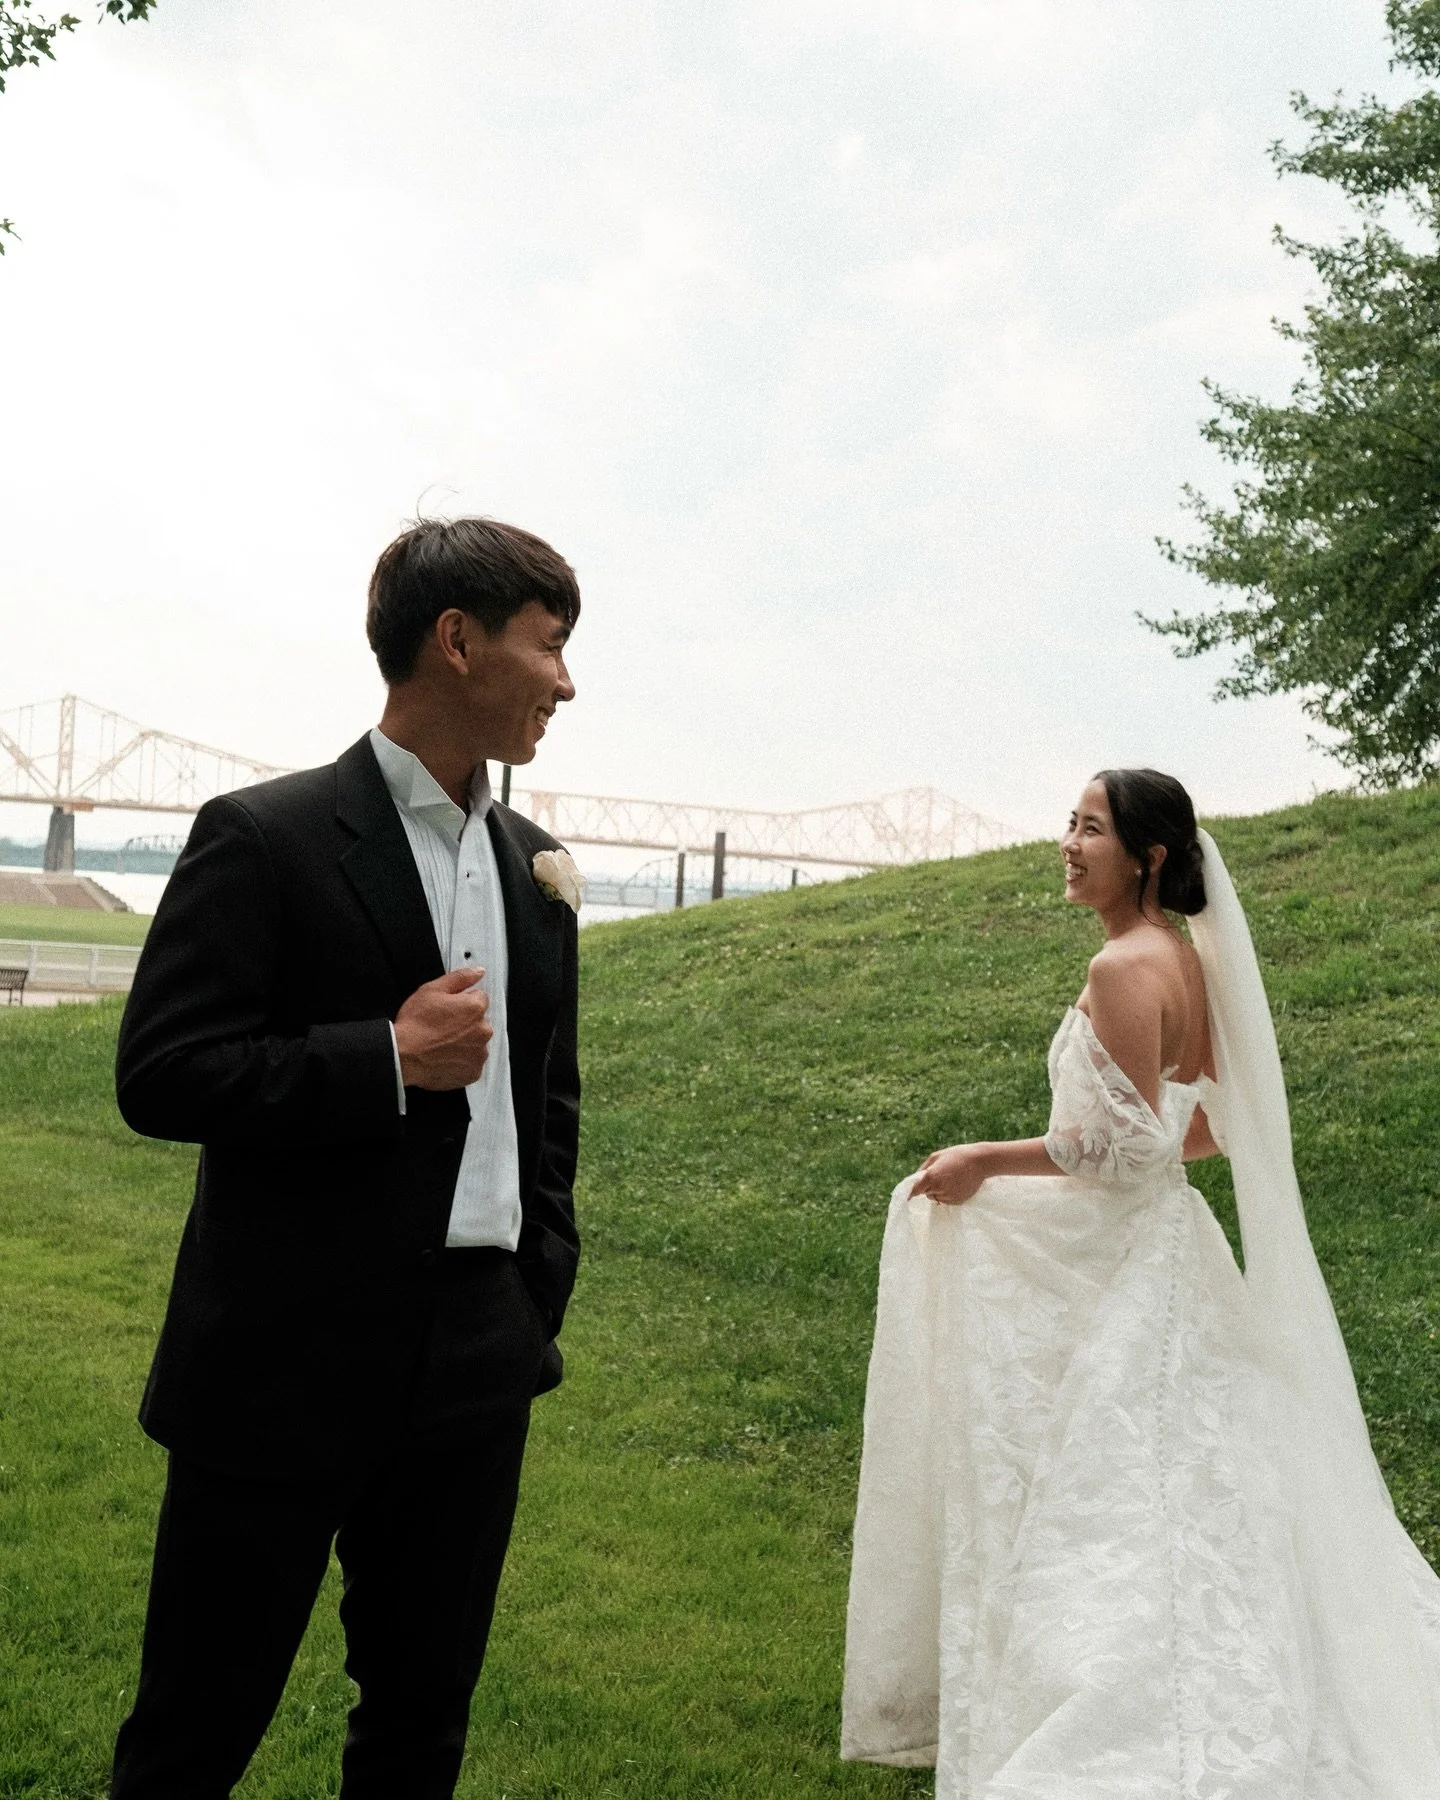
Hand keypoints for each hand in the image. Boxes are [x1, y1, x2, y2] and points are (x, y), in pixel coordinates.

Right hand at [394, 968, 492, 1090]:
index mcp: (476, 1008)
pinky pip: (471, 1063)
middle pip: (479, 1022)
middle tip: (441, 1028)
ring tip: (441, 1044)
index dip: (461, 1002)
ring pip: (476, 1043)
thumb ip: (460, 978)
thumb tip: (478, 971)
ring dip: (464, 1043)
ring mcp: (479, 1054)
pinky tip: (444, 1057)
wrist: (402, 1056)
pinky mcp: (473, 1073)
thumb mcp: (432, 990)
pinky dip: (461, 1061)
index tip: (447, 1010)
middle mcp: (483, 1031)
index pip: (479, 999)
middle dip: (465, 1023)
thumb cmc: (415, 1024)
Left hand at [911, 1143, 991, 1205]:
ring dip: (939, 1190)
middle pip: (926, 1193)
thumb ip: (923, 1169)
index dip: (908, 1194)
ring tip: (951, 1177)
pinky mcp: (958, 1202)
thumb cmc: (957, 1155)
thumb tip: (915, 1181)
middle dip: (929, 1186)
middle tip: (940, 1174)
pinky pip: (947, 1200)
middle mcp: (939, 1190)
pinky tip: (957, 1183)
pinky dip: (949, 1194)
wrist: (981, 1162)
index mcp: (931, 1177)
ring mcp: (949, 1197)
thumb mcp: (936, 1156)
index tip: (903, 1199)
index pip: (914, 1191)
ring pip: (937, 1197)